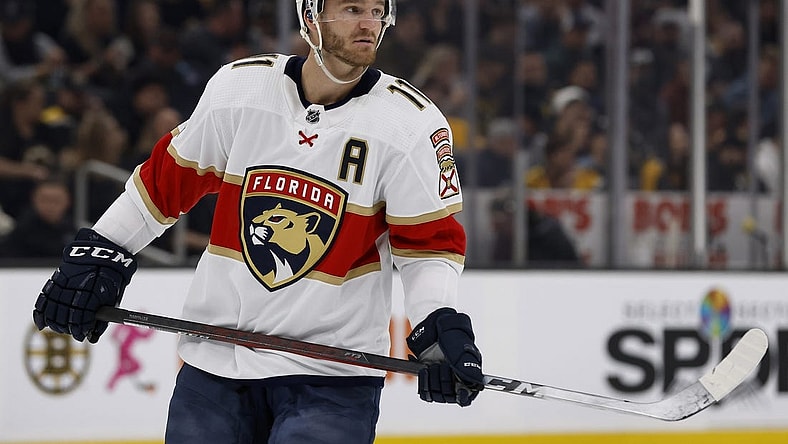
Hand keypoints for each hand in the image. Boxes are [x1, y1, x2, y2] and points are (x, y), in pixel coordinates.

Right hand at [33, 228, 136, 342]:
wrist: (104, 251)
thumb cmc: (112, 276)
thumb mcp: (113, 297)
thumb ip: (103, 317)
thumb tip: (94, 336)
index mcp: (93, 292)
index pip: (80, 318)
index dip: (80, 329)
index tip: (82, 335)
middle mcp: (76, 288)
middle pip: (64, 315)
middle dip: (68, 327)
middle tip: (73, 331)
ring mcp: (64, 283)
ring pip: (53, 308)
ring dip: (55, 322)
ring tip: (61, 328)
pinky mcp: (56, 279)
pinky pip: (44, 298)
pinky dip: (41, 312)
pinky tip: (41, 323)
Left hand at [407, 307, 483, 406]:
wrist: (434, 332)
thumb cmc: (452, 339)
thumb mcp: (462, 352)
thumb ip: (470, 368)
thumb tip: (476, 382)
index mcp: (467, 379)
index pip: (466, 398)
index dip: (463, 397)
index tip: (459, 391)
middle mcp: (455, 384)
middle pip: (449, 397)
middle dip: (445, 381)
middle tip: (443, 365)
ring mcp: (441, 383)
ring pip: (437, 396)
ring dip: (433, 381)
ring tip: (434, 365)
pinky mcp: (429, 382)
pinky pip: (425, 393)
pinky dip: (424, 383)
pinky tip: (425, 370)